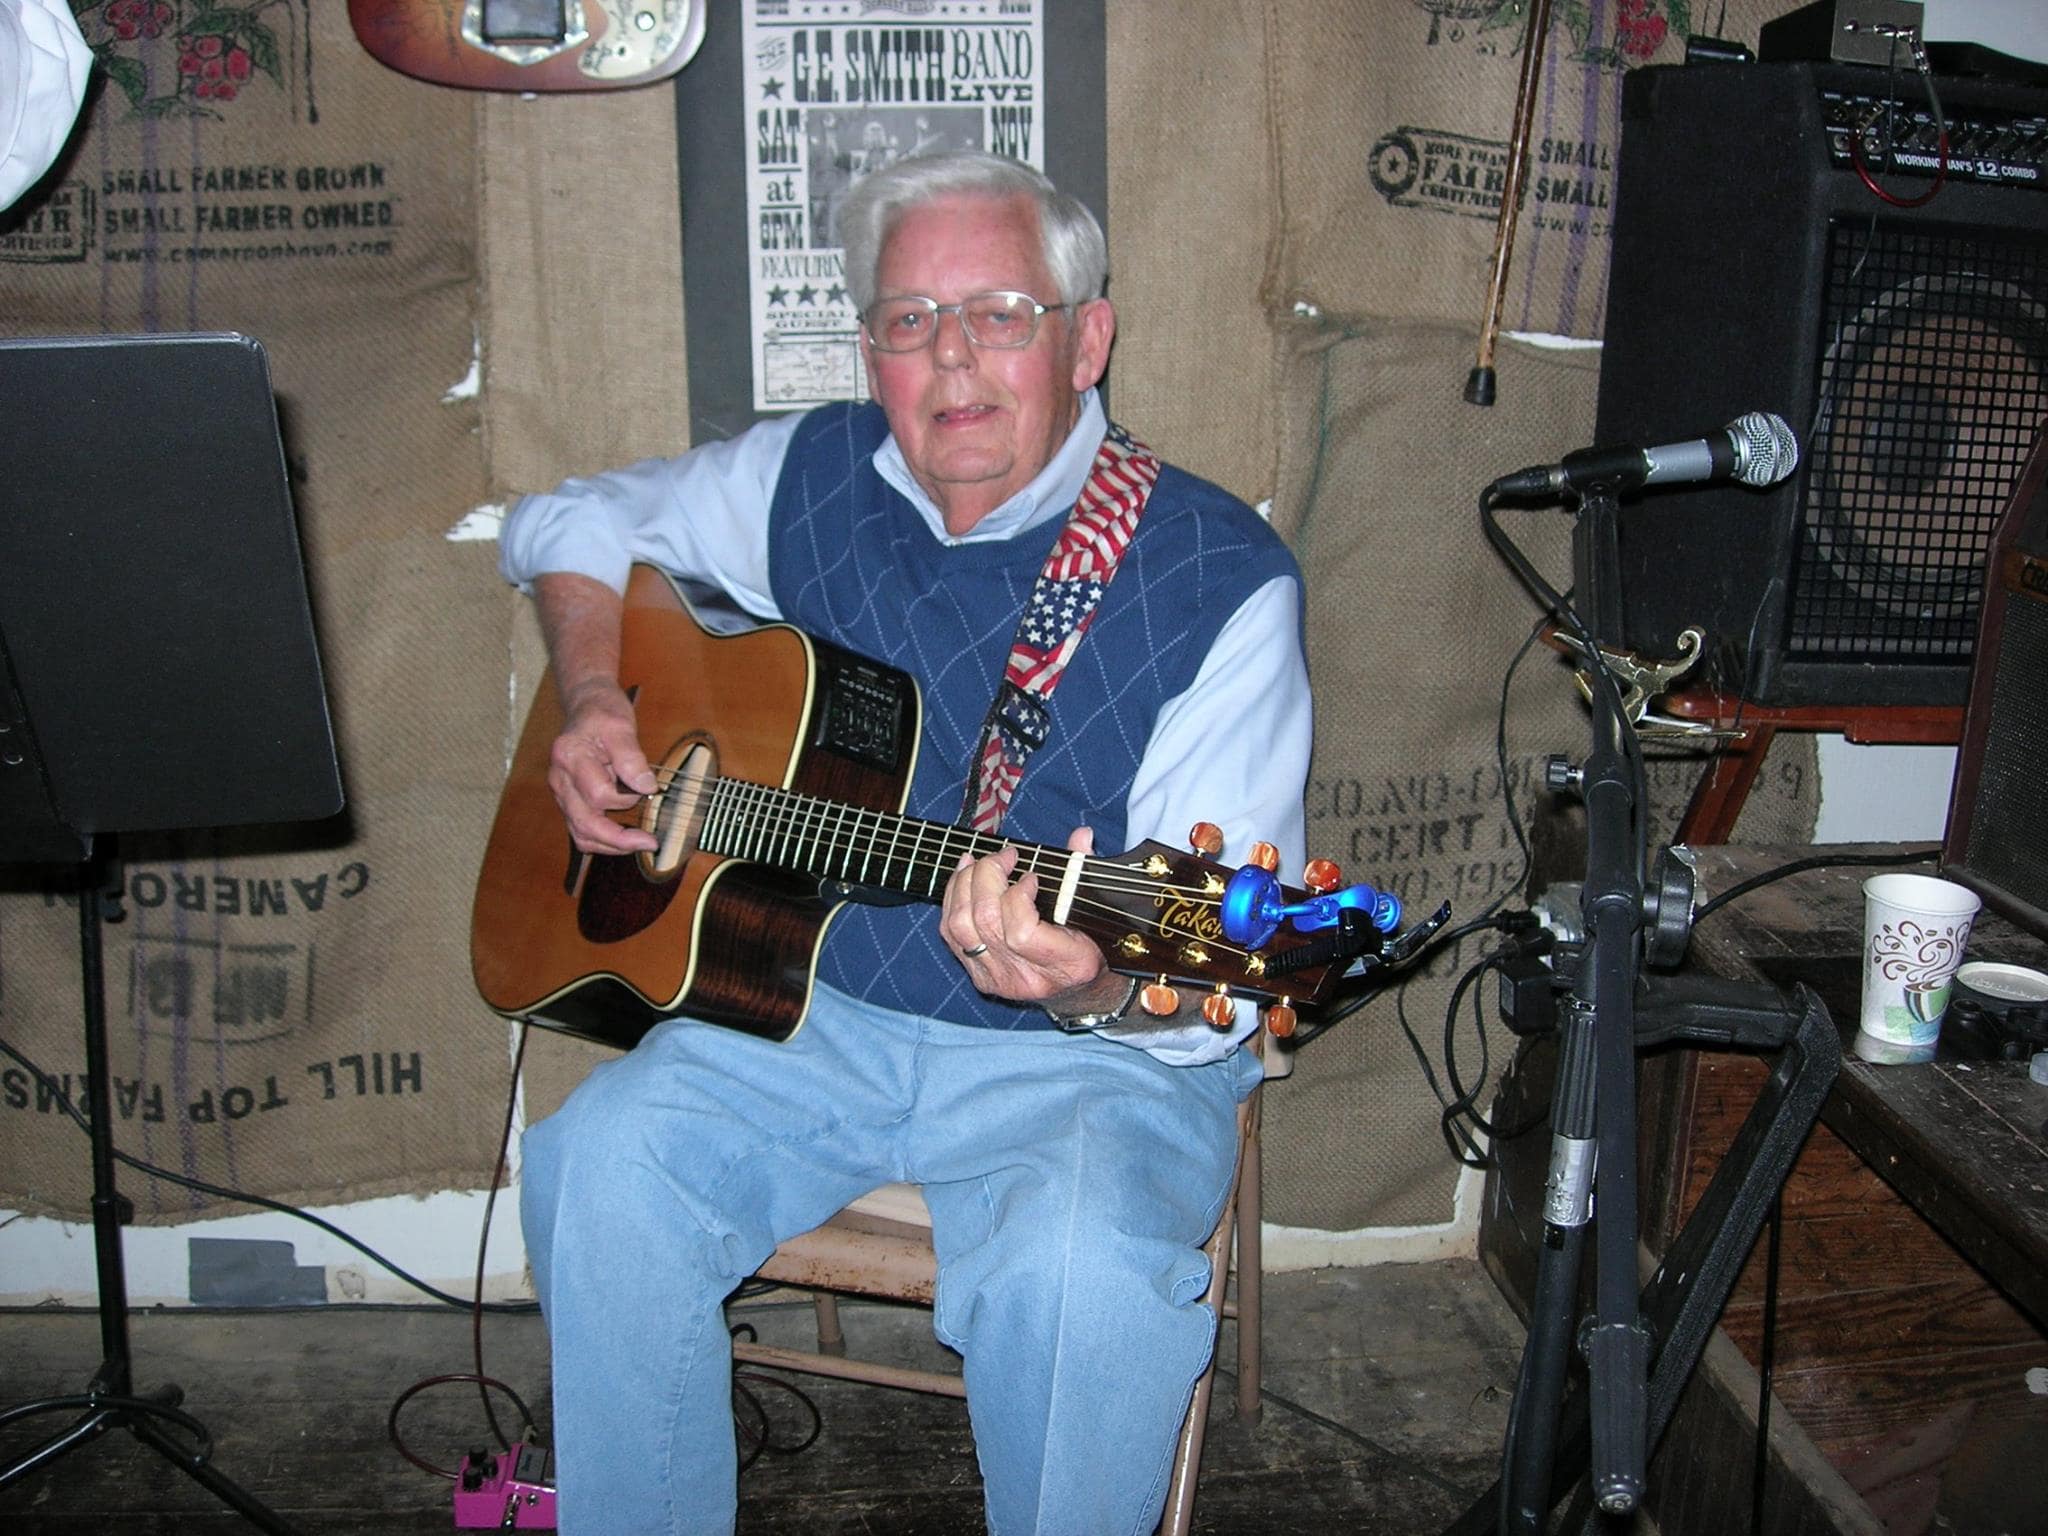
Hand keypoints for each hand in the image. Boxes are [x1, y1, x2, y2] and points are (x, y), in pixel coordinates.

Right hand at [547, 680, 658, 855]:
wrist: (586, 705)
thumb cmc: (602, 712)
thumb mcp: (620, 725)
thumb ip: (631, 756)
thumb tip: (646, 786)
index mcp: (570, 758)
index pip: (598, 794)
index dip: (626, 797)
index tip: (649, 787)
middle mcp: (560, 780)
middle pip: (584, 823)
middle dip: (618, 840)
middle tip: (649, 842)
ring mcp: (563, 793)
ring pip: (580, 833)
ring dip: (610, 845)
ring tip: (639, 844)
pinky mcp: (570, 801)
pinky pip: (582, 830)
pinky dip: (603, 840)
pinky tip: (624, 839)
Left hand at [940, 828, 1121, 1011]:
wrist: (1076, 993)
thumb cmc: (1089, 948)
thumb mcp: (1096, 914)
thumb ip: (1083, 872)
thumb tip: (1082, 835)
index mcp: (1066, 965)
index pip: (1021, 932)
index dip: (1018, 895)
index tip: (1031, 877)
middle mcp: (1027, 978)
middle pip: (985, 921)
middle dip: (988, 876)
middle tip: (1005, 857)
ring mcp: (999, 980)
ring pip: (961, 926)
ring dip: (964, 884)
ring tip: (978, 862)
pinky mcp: (979, 976)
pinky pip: (951, 935)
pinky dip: (952, 900)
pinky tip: (963, 876)